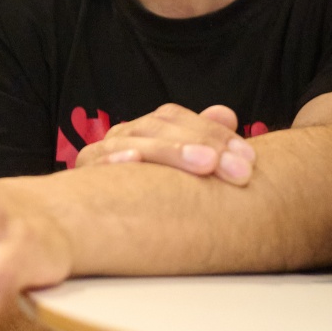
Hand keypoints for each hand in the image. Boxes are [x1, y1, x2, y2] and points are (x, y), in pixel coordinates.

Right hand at [74, 103, 255, 183]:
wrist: (89, 218)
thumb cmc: (150, 195)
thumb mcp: (183, 167)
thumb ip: (203, 138)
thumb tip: (226, 113)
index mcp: (143, 129)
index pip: (174, 116)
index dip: (213, 131)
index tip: (249, 157)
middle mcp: (121, 136)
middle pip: (158, 126)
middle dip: (203, 143)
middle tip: (239, 169)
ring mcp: (99, 154)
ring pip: (134, 141)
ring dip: (171, 150)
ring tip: (206, 164)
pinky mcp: (82, 177)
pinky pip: (97, 163)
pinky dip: (115, 160)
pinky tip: (135, 161)